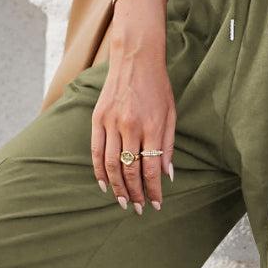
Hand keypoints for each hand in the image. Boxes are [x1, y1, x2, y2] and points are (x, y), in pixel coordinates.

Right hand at [92, 0, 174, 212]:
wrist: (136, 58)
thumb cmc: (158, 87)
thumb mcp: (171, 114)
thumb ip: (168, 146)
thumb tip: (166, 175)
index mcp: (152, 126)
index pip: (151, 168)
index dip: (153, 190)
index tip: (155, 204)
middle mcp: (131, 126)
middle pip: (130, 170)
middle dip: (135, 193)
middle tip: (138, 208)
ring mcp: (111, 122)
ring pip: (111, 164)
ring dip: (117, 187)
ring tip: (123, 202)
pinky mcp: (98, 118)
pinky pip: (96, 151)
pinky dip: (99, 171)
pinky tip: (105, 184)